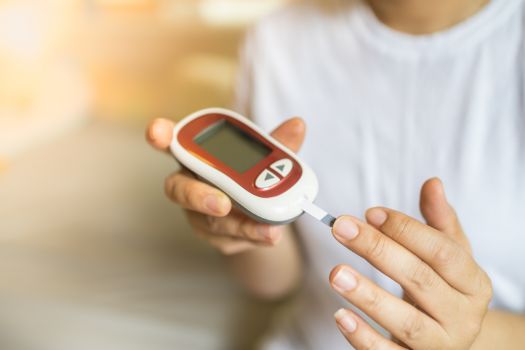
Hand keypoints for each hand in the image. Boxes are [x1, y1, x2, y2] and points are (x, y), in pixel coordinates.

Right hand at [146, 116, 304, 254]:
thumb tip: (298, 125)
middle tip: (221, 204)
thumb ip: (277, 145)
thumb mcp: (264, 158)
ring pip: (210, 222)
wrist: (256, 214)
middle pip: (179, 190)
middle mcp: (190, 184)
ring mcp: (198, 214)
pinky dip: (253, 236)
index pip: (171, 143)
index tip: (157, 130)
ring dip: (239, 225)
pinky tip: (271, 235)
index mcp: (197, 156)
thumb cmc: (249, 176)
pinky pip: (230, 239)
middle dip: (199, 196)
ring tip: (268, 230)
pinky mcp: (215, 236)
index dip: (161, 135)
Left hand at [330, 178, 492, 348]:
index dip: (406, 230)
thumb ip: (438, 221)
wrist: (449, 337)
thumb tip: (432, 183)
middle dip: (378, 251)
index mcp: (473, 283)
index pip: (443, 252)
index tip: (370, 212)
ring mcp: (440, 345)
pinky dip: (364, 337)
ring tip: (336, 273)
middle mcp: (462, 316)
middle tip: (341, 228)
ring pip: (406, 321)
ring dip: (368, 296)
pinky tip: (340, 315)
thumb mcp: (449, 254)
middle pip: (420, 280)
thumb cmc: (444, 287)